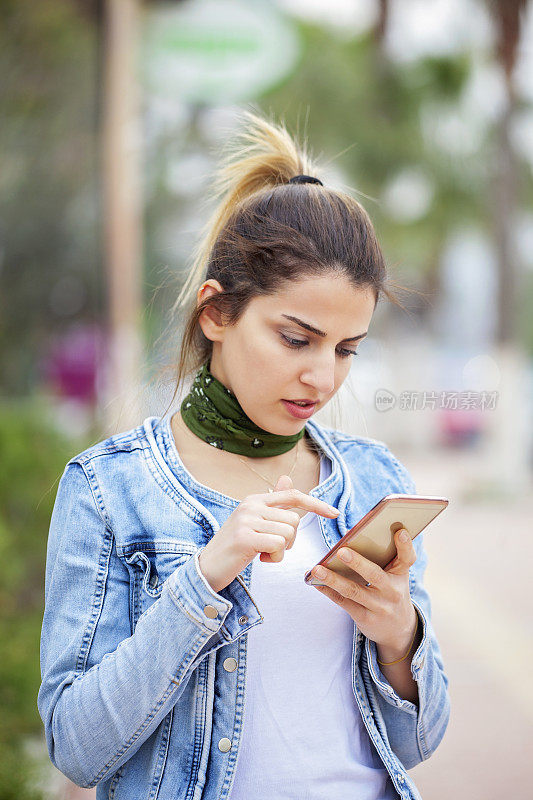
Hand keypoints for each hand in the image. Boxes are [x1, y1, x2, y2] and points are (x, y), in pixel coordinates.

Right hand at [198, 476, 339, 593]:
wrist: (207, 567)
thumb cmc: (235, 547)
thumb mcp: (255, 522)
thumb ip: (273, 504)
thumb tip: (287, 479)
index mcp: (254, 500)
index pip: (292, 495)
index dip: (316, 504)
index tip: (335, 513)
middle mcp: (250, 505)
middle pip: (294, 520)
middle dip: (290, 540)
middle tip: (270, 547)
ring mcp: (246, 520)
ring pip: (288, 533)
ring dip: (281, 550)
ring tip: (262, 553)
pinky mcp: (245, 537)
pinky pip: (278, 545)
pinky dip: (275, 557)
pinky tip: (259, 559)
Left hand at [311, 528, 417, 654]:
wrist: (398, 629)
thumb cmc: (391, 591)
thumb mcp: (396, 576)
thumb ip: (384, 557)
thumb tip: (355, 534)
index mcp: (401, 575)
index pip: (407, 559)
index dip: (405, 545)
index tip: (400, 531)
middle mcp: (393, 591)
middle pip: (375, 575)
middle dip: (358, 563)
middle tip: (341, 551)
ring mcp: (379, 607)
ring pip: (354, 591)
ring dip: (333, 579)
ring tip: (317, 569)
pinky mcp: (365, 618)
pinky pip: (344, 602)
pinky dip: (328, 591)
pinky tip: (315, 582)